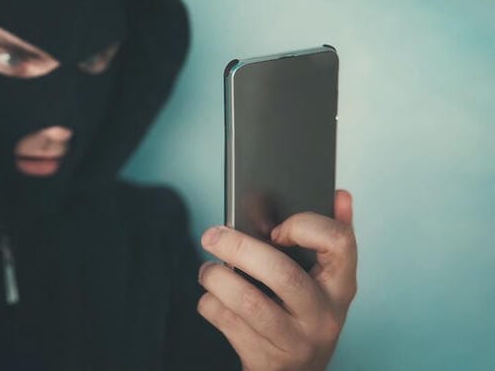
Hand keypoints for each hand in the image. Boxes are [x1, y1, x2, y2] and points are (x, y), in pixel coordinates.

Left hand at [197, 190, 356, 369]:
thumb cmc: (306, 315)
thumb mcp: (326, 282)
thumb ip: (329, 238)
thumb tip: (340, 194)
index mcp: (341, 286)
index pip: (338, 243)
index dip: (304, 226)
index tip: (277, 228)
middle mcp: (323, 316)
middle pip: (282, 274)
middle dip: (239, 248)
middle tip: (212, 235)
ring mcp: (295, 342)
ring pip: (248, 303)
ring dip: (217, 279)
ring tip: (208, 270)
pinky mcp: (266, 361)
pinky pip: (227, 324)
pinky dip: (210, 305)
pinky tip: (212, 298)